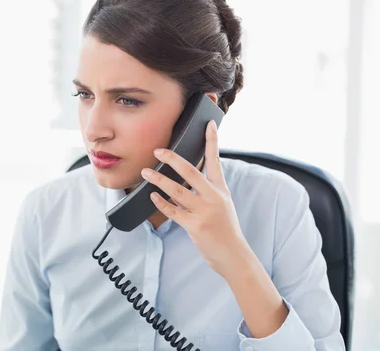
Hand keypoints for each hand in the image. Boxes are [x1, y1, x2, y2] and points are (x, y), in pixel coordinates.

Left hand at [140, 120, 253, 278]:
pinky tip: (152, 196)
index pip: (215, 160)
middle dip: (173, 159)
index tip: (208, 124)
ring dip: (159, 180)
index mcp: (220, 190)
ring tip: (145, 172)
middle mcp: (213, 197)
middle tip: (157, 151)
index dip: (211, 141)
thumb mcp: (222, 204)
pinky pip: (174, 211)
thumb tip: (185, 178)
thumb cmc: (225, 229)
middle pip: (191, 172)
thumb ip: (206, 190)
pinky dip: (161, 203)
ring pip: (178, 191)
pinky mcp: (196, 226)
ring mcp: (204, 211)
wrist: (234, 255)